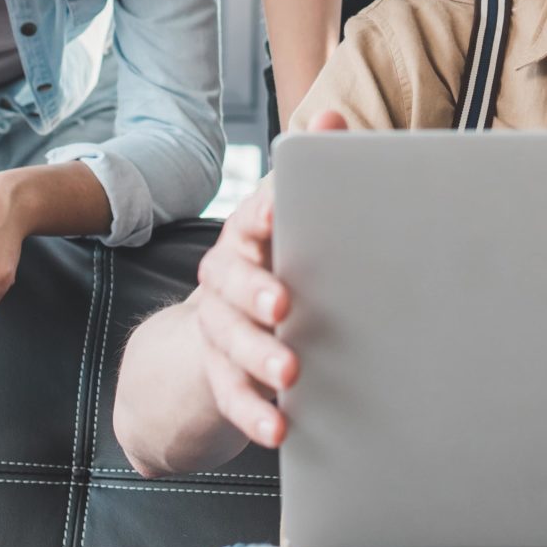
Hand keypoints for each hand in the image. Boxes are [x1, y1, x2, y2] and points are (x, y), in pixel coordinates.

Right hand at [192, 110, 343, 445]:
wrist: (216, 336)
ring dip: (259, 358)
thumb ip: (316, 172)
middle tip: (285, 308)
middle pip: (231, 283)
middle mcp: (224, 278)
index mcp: (247, 235)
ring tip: (290, 376)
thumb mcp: (293, 222)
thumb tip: (330, 116)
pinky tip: (277, 430)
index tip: (276, 220)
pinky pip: (228, 395)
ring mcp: (217, 329)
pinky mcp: (218, 375)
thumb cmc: (277, 266)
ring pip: (229, 342)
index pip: (250, 218)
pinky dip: (252, 415)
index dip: (262, 216)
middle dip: (256, 294)